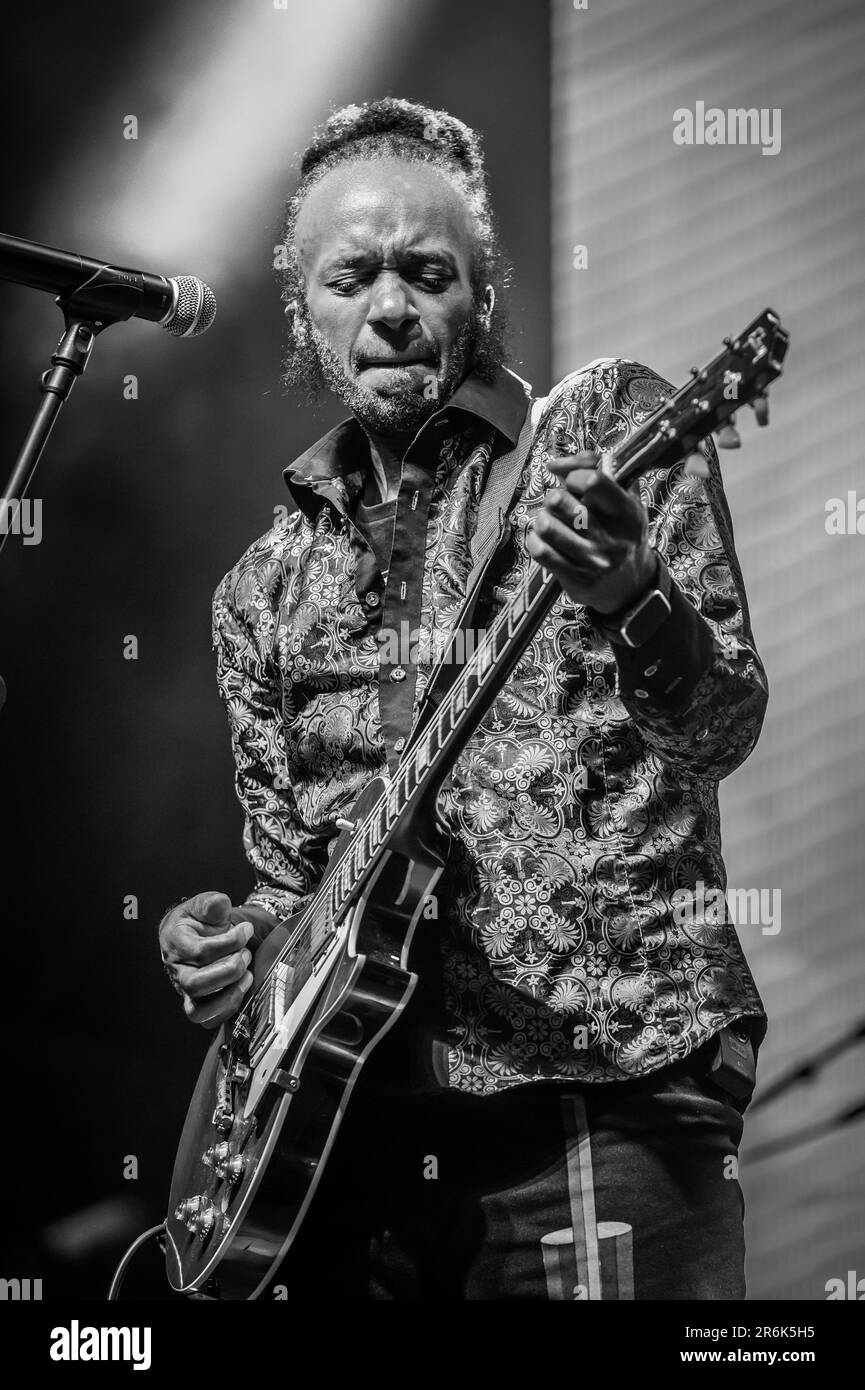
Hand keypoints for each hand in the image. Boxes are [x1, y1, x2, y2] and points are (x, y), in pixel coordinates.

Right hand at [158, 890, 256, 1028]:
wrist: (193, 933)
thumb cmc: (198, 921)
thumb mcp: (204, 905)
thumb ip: (212, 904)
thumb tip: (220, 903)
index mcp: (175, 942)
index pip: (199, 951)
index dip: (229, 942)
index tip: (246, 930)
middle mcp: (177, 970)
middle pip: (195, 984)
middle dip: (229, 969)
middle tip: (245, 953)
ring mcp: (185, 990)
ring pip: (199, 1010)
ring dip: (230, 993)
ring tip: (246, 974)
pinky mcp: (197, 1002)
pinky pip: (208, 1019)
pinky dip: (228, 1008)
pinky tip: (243, 987)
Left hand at [525, 451, 655, 614]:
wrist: (630, 585)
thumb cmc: (620, 532)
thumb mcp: (622, 497)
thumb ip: (592, 468)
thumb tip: (554, 465)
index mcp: (628, 513)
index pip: (592, 481)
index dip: (574, 475)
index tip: (574, 483)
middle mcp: (612, 538)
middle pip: (559, 501)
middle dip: (553, 497)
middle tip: (558, 504)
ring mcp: (593, 561)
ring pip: (546, 526)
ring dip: (542, 519)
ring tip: (551, 521)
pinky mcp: (576, 579)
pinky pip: (540, 551)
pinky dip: (535, 540)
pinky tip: (544, 539)